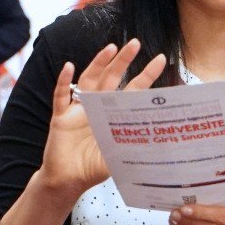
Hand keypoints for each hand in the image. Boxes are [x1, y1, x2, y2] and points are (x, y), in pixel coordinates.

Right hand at [38, 40, 165, 201]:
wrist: (67, 181)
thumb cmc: (93, 169)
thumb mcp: (120, 158)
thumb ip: (136, 148)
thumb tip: (164, 144)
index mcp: (114, 115)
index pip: (132, 90)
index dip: (145, 75)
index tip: (160, 59)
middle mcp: (97, 107)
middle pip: (111, 78)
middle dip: (123, 60)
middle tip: (135, 43)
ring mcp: (78, 110)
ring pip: (88, 80)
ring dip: (98, 63)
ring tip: (110, 48)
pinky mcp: (61, 118)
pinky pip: (61, 96)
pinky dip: (64, 82)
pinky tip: (68, 67)